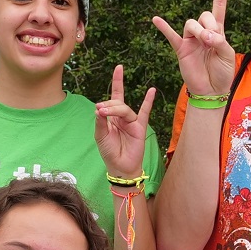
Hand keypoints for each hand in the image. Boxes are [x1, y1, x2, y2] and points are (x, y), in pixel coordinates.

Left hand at [94, 64, 158, 178]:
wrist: (120, 166)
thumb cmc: (110, 151)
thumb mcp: (100, 136)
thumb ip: (100, 122)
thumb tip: (99, 108)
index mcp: (112, 118)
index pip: (113, 98)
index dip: (114, 87)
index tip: (112, 83)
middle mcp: (122, 118)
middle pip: (117, 103)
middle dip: (108, 105)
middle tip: (100, 110)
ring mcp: (132, 122)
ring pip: (125, 109)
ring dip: (115, 108)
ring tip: (105, 111)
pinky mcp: (140, 128)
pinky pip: (145, 113)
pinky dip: (148, 101)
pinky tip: (152, 91)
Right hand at [151, 0, 238, 99]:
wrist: (212, 91)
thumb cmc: (222, 73)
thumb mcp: (228, 55)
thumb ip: (219, 42)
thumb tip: (206, 36)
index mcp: (217, 32)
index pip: (218, 7)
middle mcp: (203, 33)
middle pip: (203, 15)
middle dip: (209, 25)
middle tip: (212, 41)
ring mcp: (191, 40)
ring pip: (190, 24)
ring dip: (199, 30)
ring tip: (204, 42)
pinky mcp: (181, 49)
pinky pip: (171, 36)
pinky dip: (164, 27)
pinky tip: (156, 19)